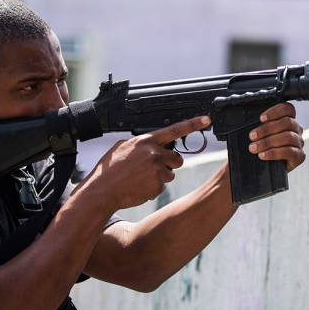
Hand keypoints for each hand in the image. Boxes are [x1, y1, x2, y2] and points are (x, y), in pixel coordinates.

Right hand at [89, 116, 210, 210]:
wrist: (102, 190)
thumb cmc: (109, 169)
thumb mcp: (123, 147)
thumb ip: (141, 144)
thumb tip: (151, 144)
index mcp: (146, 141)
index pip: (174, 130)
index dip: (192, 124)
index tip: (206, 119)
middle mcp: (155, 153)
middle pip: (177, 158)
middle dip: (170, 163)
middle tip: (154, 168)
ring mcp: (157, 170)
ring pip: (169, 174)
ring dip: (160, 177)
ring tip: (140, 178)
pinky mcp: (158, 185)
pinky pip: (161, 187)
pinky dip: (153, 188)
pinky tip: (138, 187)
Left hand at [247, 103, 304, 171]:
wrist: (266, 169)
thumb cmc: (262, 147)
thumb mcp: (260, 134)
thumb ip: (259, 125)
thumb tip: (247, 121)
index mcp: (289, 120)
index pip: (288, 109)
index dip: (275, 111)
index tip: (261, 118)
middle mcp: (296, 130)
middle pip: (287, 122)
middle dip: (267, 129)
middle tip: (252, 136)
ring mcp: (299, 143)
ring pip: (288, 137)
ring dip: (268, 142)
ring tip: (254, 148)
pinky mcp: (299, 156)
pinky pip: (289, 152)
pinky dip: (274, 153)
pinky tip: (263, 155)